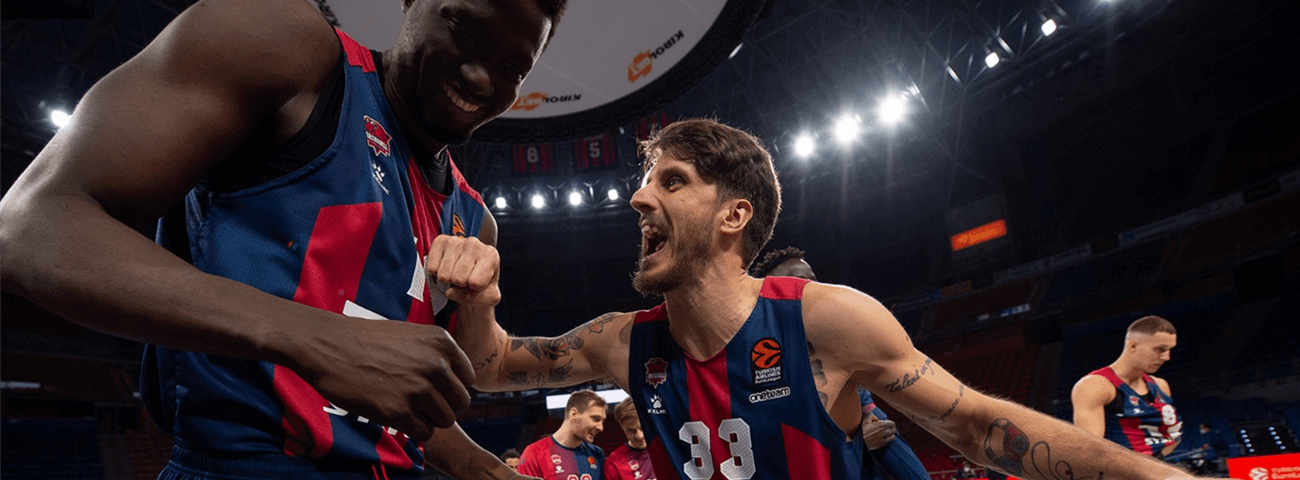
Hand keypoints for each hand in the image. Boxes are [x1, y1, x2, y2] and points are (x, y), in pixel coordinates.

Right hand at [292, 316, 474, 441]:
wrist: (327, 345)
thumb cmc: (367, 340)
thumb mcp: (413, 335)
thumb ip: (438, 356)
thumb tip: (458, 384)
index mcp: (443, 343)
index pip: (468, 379)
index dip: (450, 387)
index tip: (430, 387)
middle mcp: (436, 365)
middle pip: (461, 403)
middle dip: (442, 406)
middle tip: (418, 402)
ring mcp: (419, 389)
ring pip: (445, 420)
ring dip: (428, 419)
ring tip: (405, 407)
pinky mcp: (398, 412)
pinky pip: (424, 433)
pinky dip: (412, 429)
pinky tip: (394, 414)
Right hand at [425, 234, 500, 306]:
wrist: (470, 271)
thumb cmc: (482, 284)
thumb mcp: (489, 297)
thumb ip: (476, 299)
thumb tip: (449, 292)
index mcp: (491, 255)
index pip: (475, 283)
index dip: (474, 289)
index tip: (477, 282)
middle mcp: (474, 243)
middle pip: (458, 279)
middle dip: (460, 285)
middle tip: (464, 279)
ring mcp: (456, 241)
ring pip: (444, 275)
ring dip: (448, 280)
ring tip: (456, 273)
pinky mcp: (440, 241)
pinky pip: (432, 268)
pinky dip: (436, 274)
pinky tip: (446, 268)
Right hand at [861, 416, 896, 449]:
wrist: (861, 443)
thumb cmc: (863, 431)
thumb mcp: (865, 421)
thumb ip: (871, 415)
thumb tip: (876, 418)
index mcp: (882, 425)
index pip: (893, 424)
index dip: (889, 423)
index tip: (885, 425)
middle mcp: (886, 432)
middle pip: (894, 430)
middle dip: (890, 429)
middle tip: (884, 429)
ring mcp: (886, 439)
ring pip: (893, 436)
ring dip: (890, 435)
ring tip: (884, 435)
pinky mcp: (884, 445)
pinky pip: (889, 442)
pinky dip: (887, 440)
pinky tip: (882, 439)